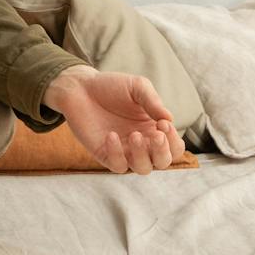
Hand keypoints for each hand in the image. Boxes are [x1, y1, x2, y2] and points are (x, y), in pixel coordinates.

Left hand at [43, 65, 184, 175]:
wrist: (81, 87)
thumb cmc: (111, 86)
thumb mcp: (137, 87)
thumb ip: (153, 102)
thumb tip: (169, 119)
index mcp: (154, 129)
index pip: (174, 147)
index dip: (173, 140)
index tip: (163, 123)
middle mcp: (142, 144)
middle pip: (162, 162)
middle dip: (162, 152)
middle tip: (156, 135)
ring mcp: (124, 151)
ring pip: (142, 168)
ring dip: (142, 155)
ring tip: (134, 135)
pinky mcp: (105, 154)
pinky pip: (117, 165)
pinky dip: (117, 154)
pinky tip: (111, 135)